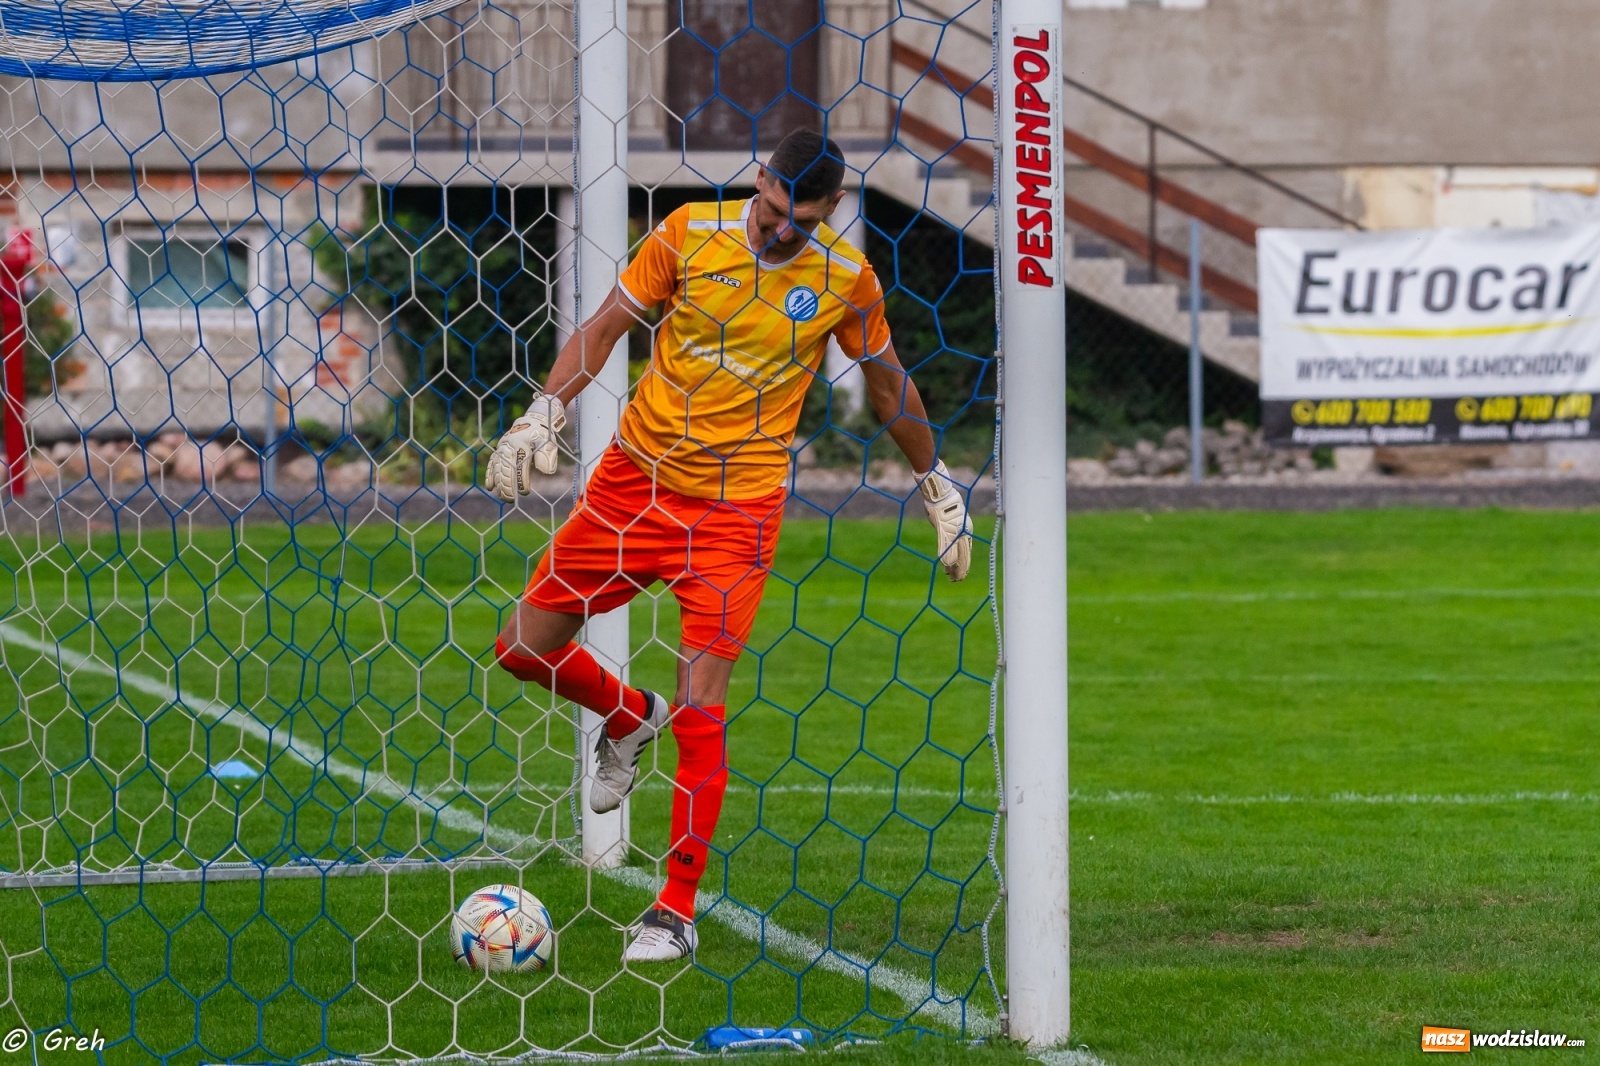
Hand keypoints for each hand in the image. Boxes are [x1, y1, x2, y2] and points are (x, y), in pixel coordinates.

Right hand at [485, 395, 565, 500]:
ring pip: (497, 469)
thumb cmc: (542, 435)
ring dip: (499, 484)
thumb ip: (547, 456)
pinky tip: (490, 487)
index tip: (525, 492)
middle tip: (510, 499)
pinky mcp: (499, 450)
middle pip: (505, 470)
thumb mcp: (548, 443)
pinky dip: (490, 475)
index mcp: (520, 445)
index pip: (519, 467)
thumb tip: (545, 472)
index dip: (521, 481)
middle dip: (507, 486)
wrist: (533, 421)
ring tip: (502, 497)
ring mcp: (502, 449)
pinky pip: (492, 464)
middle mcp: (508, 447)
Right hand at [918, 460, 971, 581]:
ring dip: (954, 567)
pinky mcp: (944, 529)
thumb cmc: (946, 502)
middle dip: (961, 569)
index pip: (967, 551)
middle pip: (964, 554)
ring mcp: (954, 530)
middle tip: (958, 581)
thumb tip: (946, 530)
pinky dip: (946, 557)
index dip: (964, 563)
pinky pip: (945, 546)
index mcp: (966, 529)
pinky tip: (945, 567)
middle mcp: (963, 532)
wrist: (942, 493)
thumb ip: (951, 526)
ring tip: (953, 578)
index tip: (962, 573)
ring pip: (956, 553)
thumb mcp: (951, 516)